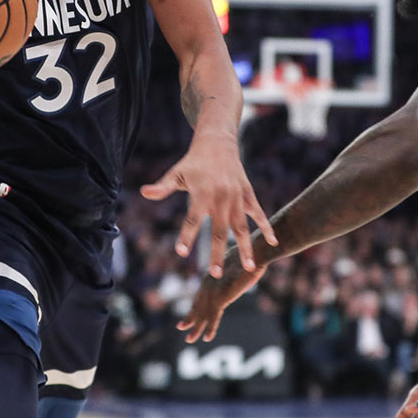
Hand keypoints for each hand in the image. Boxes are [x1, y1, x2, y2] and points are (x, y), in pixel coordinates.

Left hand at [140, 127, 275, 277]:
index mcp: (202, 193)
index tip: (180, 252)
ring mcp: (237, 197)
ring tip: (249, 268)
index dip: (186, 235)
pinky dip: (266, 227)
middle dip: (217, 252)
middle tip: (215, 274)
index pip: (192, 219)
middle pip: (219, 230)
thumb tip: (143, 192)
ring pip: (242, 227)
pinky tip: (274, 242)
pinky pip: (258, 214)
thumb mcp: (176, 173)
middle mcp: (221, 197)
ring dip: (245, 247)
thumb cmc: (194, 162)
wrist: (218, 143)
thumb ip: (163, 186)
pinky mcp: (248, 194)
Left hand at [176, 259, 265, 342]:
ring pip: (203, 314)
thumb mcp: (236, 264)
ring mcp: (213, 291)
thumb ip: (231, 270)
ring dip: (196, 328)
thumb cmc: (250, 256)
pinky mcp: (221, 297)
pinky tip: (207, 338)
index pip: (200, 295)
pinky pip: (214, 317)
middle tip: (181, 327)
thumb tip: (235, 269)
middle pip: (197, 305)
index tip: (189, 311)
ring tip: (189, 339)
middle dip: (189, 318)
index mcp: (211, 276)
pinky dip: (210, 328)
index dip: (194, 306)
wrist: (256, 254)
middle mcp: (208, 284)